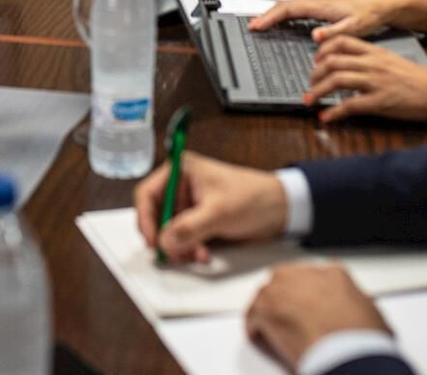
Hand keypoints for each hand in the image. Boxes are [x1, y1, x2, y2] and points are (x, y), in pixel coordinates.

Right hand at [133, 152, 288, 264]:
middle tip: (174, 255)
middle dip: (165, 237)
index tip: (153, 241)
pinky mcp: (198, 221)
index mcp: (180, 171)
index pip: (147, 194)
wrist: (281, 210)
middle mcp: (181, 186)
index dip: (145, 219)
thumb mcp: (219, 212)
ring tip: (196, 256)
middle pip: (155, 216)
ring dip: (179, 247)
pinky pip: (183, 239)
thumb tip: (164, 242)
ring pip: (169, 231)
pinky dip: (189, 250)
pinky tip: (203, 255)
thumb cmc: (253, 197)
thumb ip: (189, 227)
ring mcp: (189, 205)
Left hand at [246, 265, 389, 369]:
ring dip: (271, 310)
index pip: (316, 277)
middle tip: (290, 318)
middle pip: (288, 280)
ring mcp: (283, 287)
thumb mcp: (370, 314)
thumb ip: (356, 306)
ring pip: (268, 294)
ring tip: (276, 328)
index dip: (311, 295)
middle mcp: (306, 274)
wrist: (348, 352)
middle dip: (288, 298)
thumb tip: (357, 316)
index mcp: (334, 272)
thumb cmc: (362, 338)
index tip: (309, 306)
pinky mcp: (265, 307)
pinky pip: (253, 315)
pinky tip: (261, 336)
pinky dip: (256, 327)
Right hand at [249, 0, 395, 40]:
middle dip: (266, 14)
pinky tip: (283, 22)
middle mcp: (316, 1)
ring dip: (274, 14)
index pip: (287, 8)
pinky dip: (284, 14)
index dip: (270, 17)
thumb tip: (314, 36)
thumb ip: (333, 33)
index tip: (257, 25)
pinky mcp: (321, 7)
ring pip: (289, 6)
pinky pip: (296, 8)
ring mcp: (317, 3)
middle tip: (253, 26)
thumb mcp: (353, 28)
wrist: (380, 7)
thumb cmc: (368, 15)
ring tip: (262, 24)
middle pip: (284, 5)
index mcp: (319, 5)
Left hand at [305, 35, 426, 123]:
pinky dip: (334, 112)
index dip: (323, 49)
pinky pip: (350, 106)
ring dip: (318, 91)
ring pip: (337, 80)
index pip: (342, 41)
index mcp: (376, 52)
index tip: (315, 59)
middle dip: (315, 73)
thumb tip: (351, 66)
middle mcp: (373, 64)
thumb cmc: (419, 79)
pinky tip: (326, 117)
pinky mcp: (380, 102)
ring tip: (310, 100)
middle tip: (310, 83)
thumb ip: (371, 61)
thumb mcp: (393, 61)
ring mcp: (376, 82)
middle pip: (333, 61)